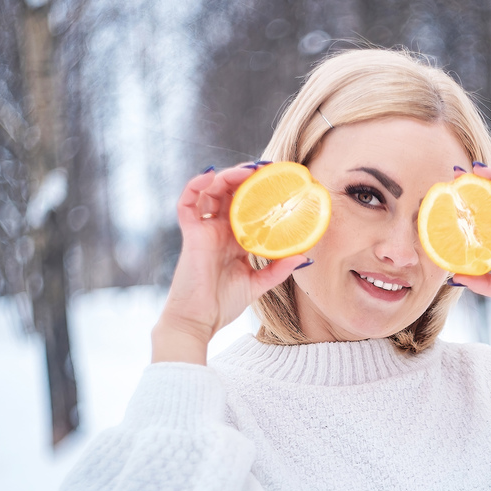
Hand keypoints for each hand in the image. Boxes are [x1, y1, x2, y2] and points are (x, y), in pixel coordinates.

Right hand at [152, 163, 309, 363]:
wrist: (199, 321)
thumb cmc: (223, 305)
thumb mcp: (258, 284)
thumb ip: (278, 270)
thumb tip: (303, 255)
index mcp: (235, 240)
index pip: (247, 208)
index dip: (259, 193)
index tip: (278, 181)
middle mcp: (220, 231)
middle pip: (230, 194)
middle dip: (245, 179)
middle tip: (265, 170)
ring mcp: (205, 231)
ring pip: (211, 192)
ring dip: (227, 177)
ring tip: (245, 170)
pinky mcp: (191, 234)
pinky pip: (187, 203)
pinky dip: (195, 185)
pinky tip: (210, 174)